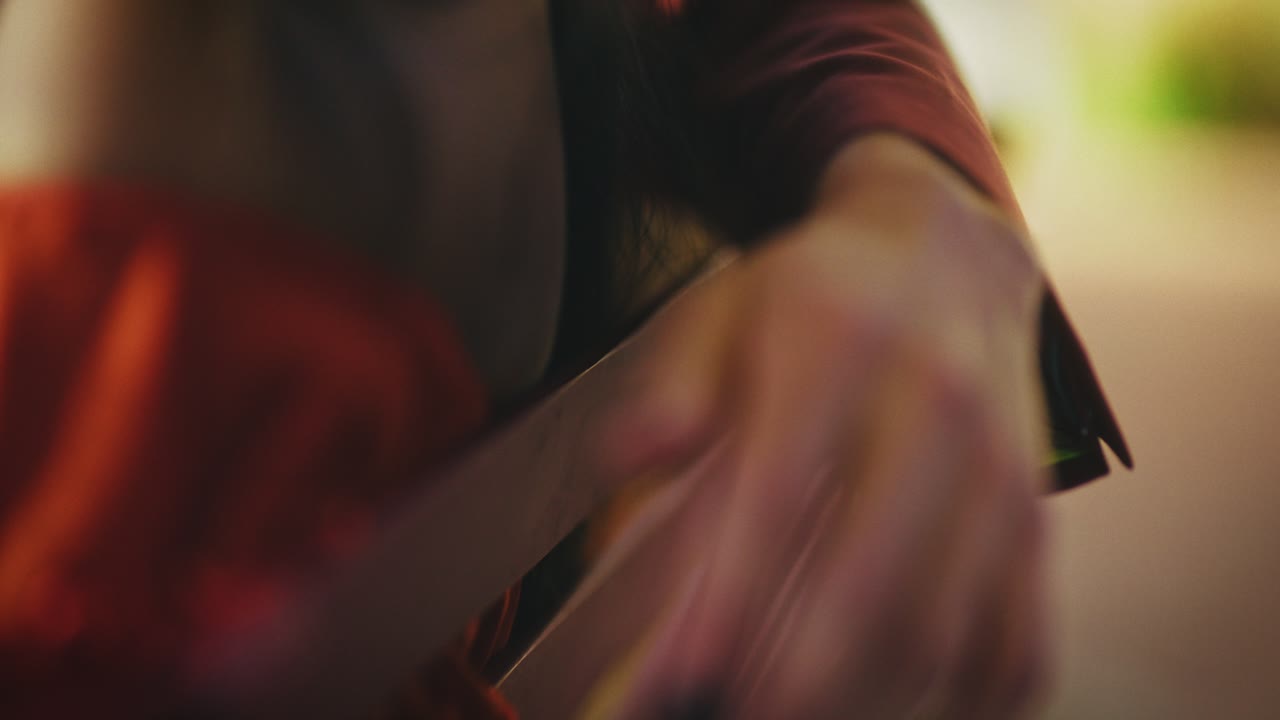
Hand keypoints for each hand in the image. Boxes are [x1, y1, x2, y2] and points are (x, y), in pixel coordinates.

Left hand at [599, 134, 1051, 717]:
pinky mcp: (1036, 511)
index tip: (685, 672)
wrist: (948, 251)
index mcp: (836, 344)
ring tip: (794, 718)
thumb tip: (628, 461)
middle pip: (874, 576)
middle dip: (801, 678)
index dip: (731, 593)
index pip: (781, 489)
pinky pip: (1022, 631)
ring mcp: (1001, 464)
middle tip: (734, 716)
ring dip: (869, 699)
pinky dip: (970, 696)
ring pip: (947, 622)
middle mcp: (935, 403)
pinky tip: (911, 710)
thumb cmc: (814, 293)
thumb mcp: (722, 308)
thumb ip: (671, 385)